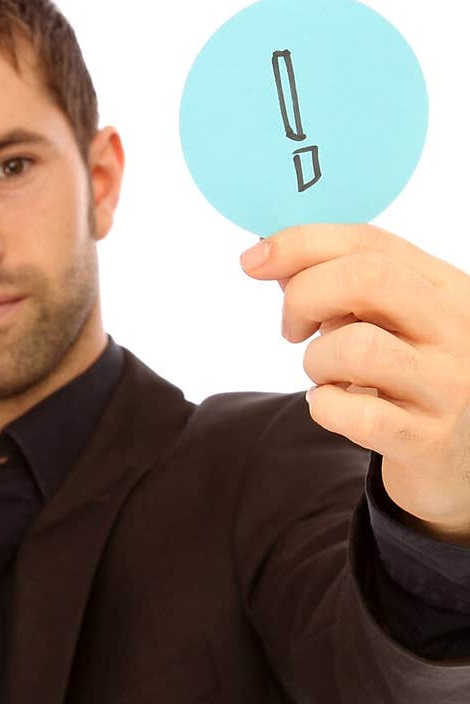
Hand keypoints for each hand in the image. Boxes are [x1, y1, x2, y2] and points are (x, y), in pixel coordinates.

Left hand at [240, 223, 469, 543]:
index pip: (371, 243)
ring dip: (316, 360)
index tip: (255, 260)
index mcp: (448, 287)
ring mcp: (448, 386)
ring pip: (355, 347)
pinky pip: (354, 414)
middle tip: (292, 328)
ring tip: (324, 375)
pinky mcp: (429, 441)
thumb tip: (272, 259)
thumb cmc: (413, 377)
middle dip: (304, 296)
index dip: (301, 245)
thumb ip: (346, 286)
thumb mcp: (396, 320)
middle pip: (366, 279)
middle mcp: (458, 329)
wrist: (462, 460)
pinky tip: (331, 406)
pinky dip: (324, 406)